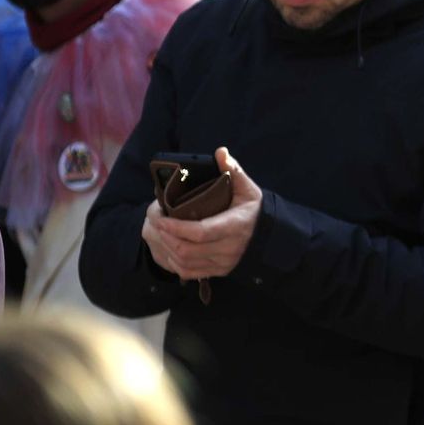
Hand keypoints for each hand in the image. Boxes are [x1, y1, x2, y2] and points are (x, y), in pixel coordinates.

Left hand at [141, 146, 262, 280]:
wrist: (269, 235)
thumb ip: (233, 169)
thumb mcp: (247, 188)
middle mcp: (229, 248)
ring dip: (165, 248)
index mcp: (235, 226)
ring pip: (184, 262)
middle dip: (164, 236)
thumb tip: (220, 152)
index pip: (201, 232)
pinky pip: (188, 272)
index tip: (160, 217)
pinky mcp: (218, 271)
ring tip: (158, 232)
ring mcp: (223, 263)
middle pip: (187, 249)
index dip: (176, 227)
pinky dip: (173, 262)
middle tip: (154, 221)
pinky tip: (168, 248)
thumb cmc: (253, 209)